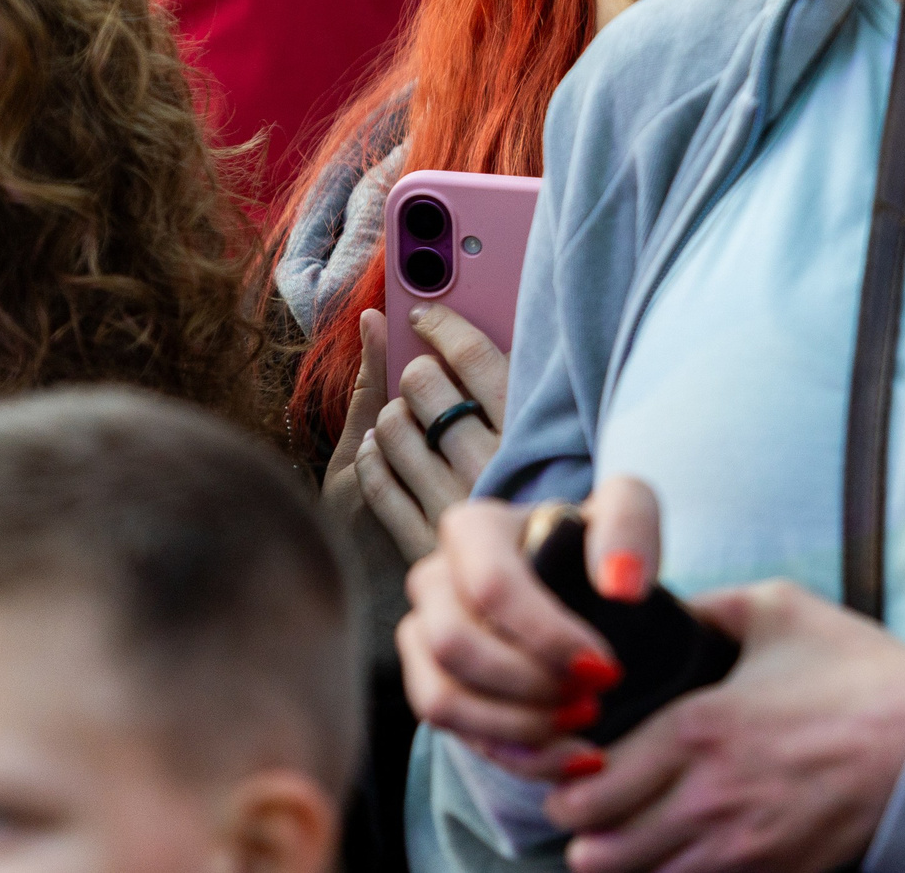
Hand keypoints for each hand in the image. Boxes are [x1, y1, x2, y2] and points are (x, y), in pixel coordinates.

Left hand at [332, 306, 509, 561]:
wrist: (526, 591)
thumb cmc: (523, 487)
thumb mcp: (514, 427)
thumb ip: (452, 369)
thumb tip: (374, 314)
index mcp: (533, 434)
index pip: (476, 357)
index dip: (441, 325)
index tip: (421, 315)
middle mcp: (497, 467)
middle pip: (425, 384)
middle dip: (414, 376)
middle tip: (421, 385)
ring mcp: (458, 506)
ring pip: (392, 427)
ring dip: (389, 419)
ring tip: (404, 427)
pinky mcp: (425, 545)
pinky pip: (376, 479)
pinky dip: (370, 459)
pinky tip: (380, 454)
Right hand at [400, 478, 662, 781]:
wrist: (576, 578)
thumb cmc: (595, 541)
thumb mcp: (626, 509)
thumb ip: (629, 526)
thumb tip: (622, 585)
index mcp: (472, 528)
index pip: (493, 588)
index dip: (547, 637)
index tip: (607, 670)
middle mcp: (433, 579)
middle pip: (455, 647)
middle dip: (528, 686)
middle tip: (594, 701)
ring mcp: (423, 636)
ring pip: (441, 700)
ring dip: (517, 727)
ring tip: (583, 727)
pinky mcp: (430, 686)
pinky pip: (454, 736)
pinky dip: (516, 756)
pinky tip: (572, 757)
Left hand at [544, 581, 904, 872]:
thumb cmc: (860, 671)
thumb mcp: (778, 609)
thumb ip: (708, 608)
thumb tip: (666, 608)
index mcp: (697, 728)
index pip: (590, 786)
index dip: (566, 785)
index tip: (569, 769)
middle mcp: (709, 798)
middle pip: (601, 851)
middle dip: (582, 832)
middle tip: (586, 809)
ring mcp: (744, 848)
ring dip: (623, 863)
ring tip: (624, 837)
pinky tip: (678, 851)